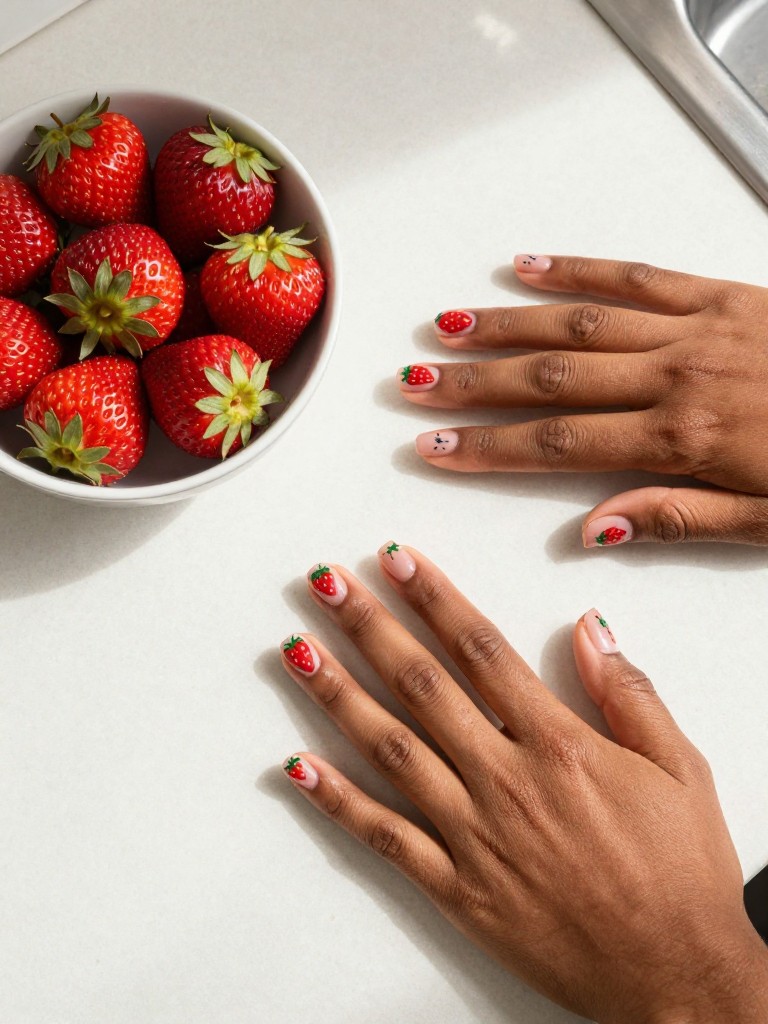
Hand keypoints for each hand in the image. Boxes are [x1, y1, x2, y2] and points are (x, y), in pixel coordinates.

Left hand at [280, 546, 767, 1022]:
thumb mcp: (679, 769)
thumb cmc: (680, 874)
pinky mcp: (456, 889)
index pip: (481, 651)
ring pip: (391, 749)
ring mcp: (474, 836)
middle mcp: (506, 782)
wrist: (675, 975)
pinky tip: (300, 766)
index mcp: (559, 745)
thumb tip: (588, 630)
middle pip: (422, 686)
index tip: (396, 561)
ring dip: (339, 695)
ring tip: (297, 649)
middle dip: (369, 626)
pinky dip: (338, 801)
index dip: (433, 599)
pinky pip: (385, 838)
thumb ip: (629, 693)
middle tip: (326, 583)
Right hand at [402, 256, 767, 546]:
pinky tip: (527, 267)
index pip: (559, 445)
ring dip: (506, 326)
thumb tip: (593, 532)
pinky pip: (634, 275)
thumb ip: (678, 520)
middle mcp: (676, 377)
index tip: (432, 449)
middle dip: (472, 384)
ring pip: (579, 325)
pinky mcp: (719, 293)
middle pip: (550, 380)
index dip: (486, 449)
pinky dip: (576, 272)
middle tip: (413, 385)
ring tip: (446, 329)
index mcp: (683, 440)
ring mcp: (694, 328)